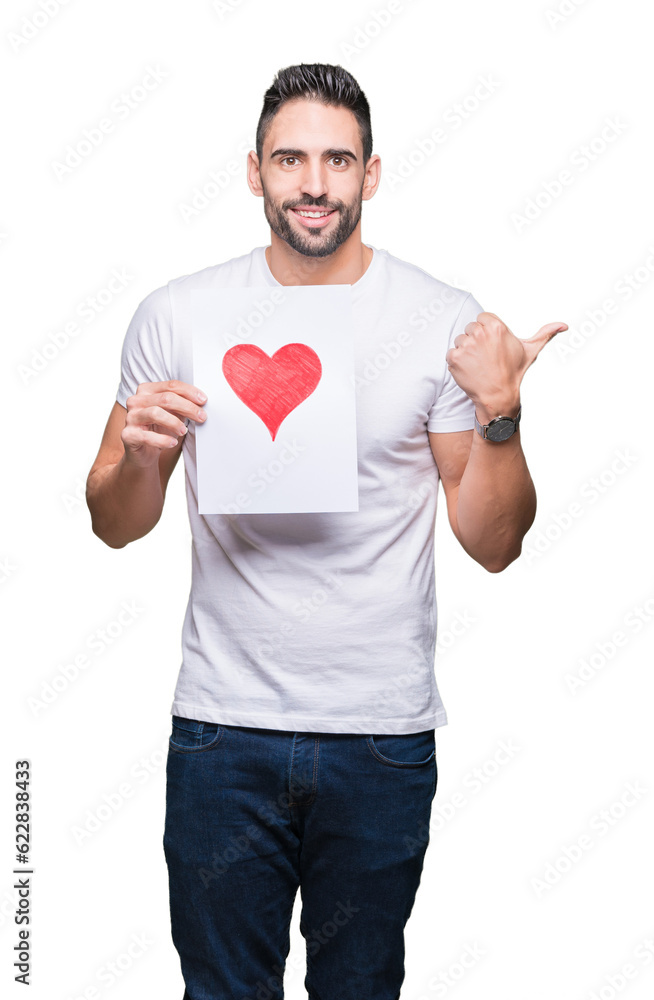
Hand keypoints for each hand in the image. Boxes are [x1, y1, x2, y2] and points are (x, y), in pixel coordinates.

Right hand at [122, 380, 207, 467]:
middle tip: (201, 417)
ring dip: (174, 422)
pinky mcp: (128, 435)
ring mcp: (130, 417)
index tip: (204, 401)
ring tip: (184, 431)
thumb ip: (183, 405)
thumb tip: (202, 401)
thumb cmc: (159, 429)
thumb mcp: (173, 414)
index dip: (189, 392)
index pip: (171, 386)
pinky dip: (163, 440)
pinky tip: (173, 442)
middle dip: (187, 407)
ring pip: (155, 413)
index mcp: (146, 390)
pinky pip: (147, 436)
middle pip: (166, 398)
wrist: (144, 453)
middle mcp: (136, 400)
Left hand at [445, 312, 567, 418]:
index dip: (486, 332)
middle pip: (470, 328)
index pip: (482, 318)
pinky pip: (451, 353)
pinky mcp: (454, 358)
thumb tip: (563, 325)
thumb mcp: (531, 351)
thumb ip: (545, 334)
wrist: (498, 396)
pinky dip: (457, 362)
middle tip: (486, 357)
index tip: (493, 345)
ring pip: (460, 340)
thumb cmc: (514, 373)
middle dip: (476, 340)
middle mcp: (480, 333)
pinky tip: (470, 370)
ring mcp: (465, 345)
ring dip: (466, 351)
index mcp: (496, 326)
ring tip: (479, 364)